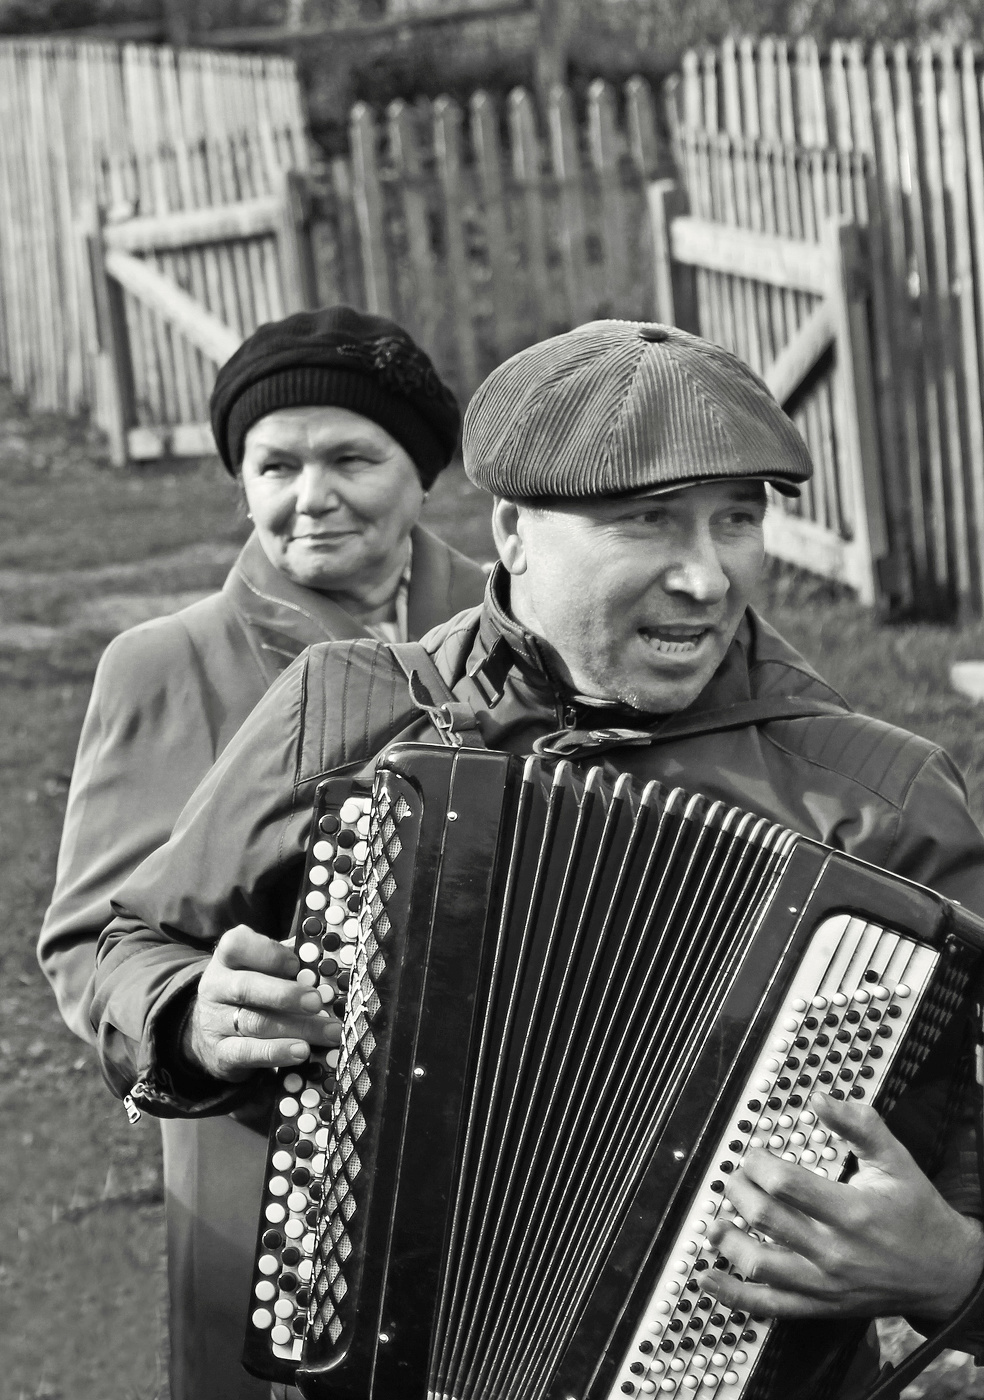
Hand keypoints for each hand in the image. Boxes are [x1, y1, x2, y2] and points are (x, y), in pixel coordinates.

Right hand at [182, 925, 339, 1081]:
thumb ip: (286, 963)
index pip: (237, 946)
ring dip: (297, 1028)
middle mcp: (216, 987)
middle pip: (246, 987)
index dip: (269, 954)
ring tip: (327, 1032)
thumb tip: (320, 966)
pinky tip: (301, 1051)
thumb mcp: (259, 968)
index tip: (296, 964)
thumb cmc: (250, 992)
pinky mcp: (219, 1053)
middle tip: (316, 1002)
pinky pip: (247, 1053)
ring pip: (254, 1023)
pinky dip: (277, 1052)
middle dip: (285, 995)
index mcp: (227, 958)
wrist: (210, 1030)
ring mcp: (214, 1021)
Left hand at [703, 1093, 983, 1321]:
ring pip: (761, 1265)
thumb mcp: (896, 1160)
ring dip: (728, 1242)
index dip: (758, 1163)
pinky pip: (770, 1305)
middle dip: (739, 1192)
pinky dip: (733, 1294)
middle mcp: (835, 1251)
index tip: (754, 1154)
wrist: (945, 1272)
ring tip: (714, 1223)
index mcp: (852, 1212)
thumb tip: (819, 1099)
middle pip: (766, 1219)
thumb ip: (859, 1125)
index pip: (786, 1185)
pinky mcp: (821, 1306)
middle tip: (734, 1179)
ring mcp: (826, 1284)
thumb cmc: (917, 1211)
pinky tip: (708, 1277)